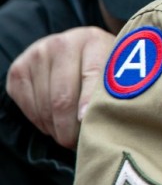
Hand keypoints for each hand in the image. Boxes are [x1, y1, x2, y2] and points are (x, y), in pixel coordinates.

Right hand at [6, 26, 114, 148]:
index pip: (92, 75)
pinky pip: (28, 107)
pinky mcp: (19, 69)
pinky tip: (53, 125)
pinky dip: (41, 122)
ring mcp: (38, 54)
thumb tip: (114, 120)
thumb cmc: (103, 66)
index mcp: (94, 41)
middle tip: (78, 144)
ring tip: (69, 136)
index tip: (89, 124)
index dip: (89, 104)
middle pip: (63, 98)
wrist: (76, 49)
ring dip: (56, 129)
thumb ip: (119, 88)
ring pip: (44, 106)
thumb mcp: (117, 69)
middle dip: (70, 128)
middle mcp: (63, 44)